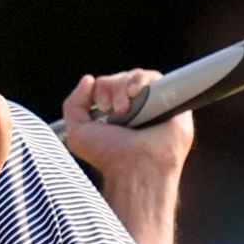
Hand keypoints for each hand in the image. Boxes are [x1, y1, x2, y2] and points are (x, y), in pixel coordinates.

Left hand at [60, 69, 194, 178]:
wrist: (137, 167)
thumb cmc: (108, 155)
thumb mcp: (78, 133)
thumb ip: (73, 105)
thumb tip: (88, 80)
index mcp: (112, 113)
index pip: (104, 85)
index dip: (101, 90)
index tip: (103, 109)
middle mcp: (133, 107)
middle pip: (119, 78)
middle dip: (112, 89)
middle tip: (117, 111)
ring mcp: (152, 103)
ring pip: (136, 76)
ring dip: (125, 86)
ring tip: (127, 108)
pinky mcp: (170, 101)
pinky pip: (156, 78)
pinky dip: (143, 80)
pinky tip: (136, 92)